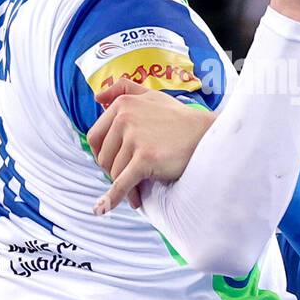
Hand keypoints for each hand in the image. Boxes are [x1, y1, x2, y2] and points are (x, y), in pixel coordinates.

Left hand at [87, 79, 216, 214]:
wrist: (205, 135)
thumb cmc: (178, 118)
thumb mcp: (151, 96)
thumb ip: (123, 90)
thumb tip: (97, 97)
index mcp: (122, 104)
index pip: (94, 136)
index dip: (101, 153)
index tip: (114, 162)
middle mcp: (124, 118)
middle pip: (103, 156)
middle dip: (113, 171)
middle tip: (129, 177)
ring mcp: (135, 138)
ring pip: (114, 172)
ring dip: (124, 186)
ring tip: (138, 190)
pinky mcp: (145, 158)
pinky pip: (122, 183)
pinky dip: (112, 198)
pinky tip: (104, 209)